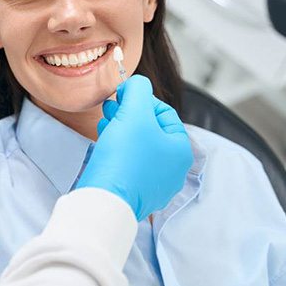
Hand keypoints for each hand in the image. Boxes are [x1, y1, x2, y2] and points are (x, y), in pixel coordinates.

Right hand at [76, 75, 192, 220]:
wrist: (104, 200)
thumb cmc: (123, 157)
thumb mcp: (134, 112)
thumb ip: (138, 90)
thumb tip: (136, 84)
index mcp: (180, 149)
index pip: (163, 111)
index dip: (139, 99)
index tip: (118, 97)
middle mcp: (173, 169)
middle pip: (150, 129)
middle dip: (128, 115)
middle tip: (109, 110)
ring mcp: (155, 184)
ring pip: (138, 147)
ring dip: (121, 131)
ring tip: (105, 126)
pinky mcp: (135, 193)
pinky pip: (129, 165)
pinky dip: (117, 151)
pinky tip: (105, 146)